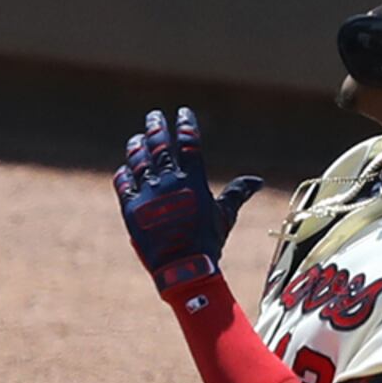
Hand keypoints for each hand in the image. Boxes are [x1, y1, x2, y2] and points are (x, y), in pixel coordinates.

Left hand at [114, 107, 266, 295]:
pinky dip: (125, 173)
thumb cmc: (208, 243)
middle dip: (157, 126)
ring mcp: (148, 194)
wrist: (184, 269)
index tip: (183, 113)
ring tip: (138, 138)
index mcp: (193, 180)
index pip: (188, 142)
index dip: (186, 124)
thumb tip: (257, 181)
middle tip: (155, 116)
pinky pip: (124, 183)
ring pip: (139, 160)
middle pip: (160, 144)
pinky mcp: (131, 208)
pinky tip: (126, 168)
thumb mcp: (225, 215)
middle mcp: (169, 182)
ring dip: (137, 145)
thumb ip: (237, 193)